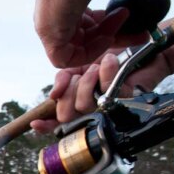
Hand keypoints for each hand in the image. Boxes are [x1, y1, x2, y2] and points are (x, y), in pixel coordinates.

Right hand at [30, 51, 171, 133]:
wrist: (137, 48)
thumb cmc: (105, 58)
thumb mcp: (76, 66)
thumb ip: (62, 80)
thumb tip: (53, 95)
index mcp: (74, 101)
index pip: (56, 121)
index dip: (46, 125)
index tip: (36, 124)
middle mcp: (89, 110)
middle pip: (66, 115)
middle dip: (68, 92)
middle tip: (78, 77)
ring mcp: (105, 108)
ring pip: (83, 106)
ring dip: (86, 82)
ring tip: (95, 67)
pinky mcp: (122, 102)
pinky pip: (106, 91)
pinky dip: (105, 72)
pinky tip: (108, 62)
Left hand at [35, 0, 173, 67]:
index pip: (88, 29)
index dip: (113, 31)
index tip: (137, 26)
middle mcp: (57, 12)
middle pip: (83, 44)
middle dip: (114, 41)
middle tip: (138, 32)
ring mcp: (50, 22)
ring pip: (74, 53)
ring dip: (104, 44)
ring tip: (123, 20)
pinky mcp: (47, 29)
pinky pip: (63, 58)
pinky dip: (88, 53)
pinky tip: (108, 33)